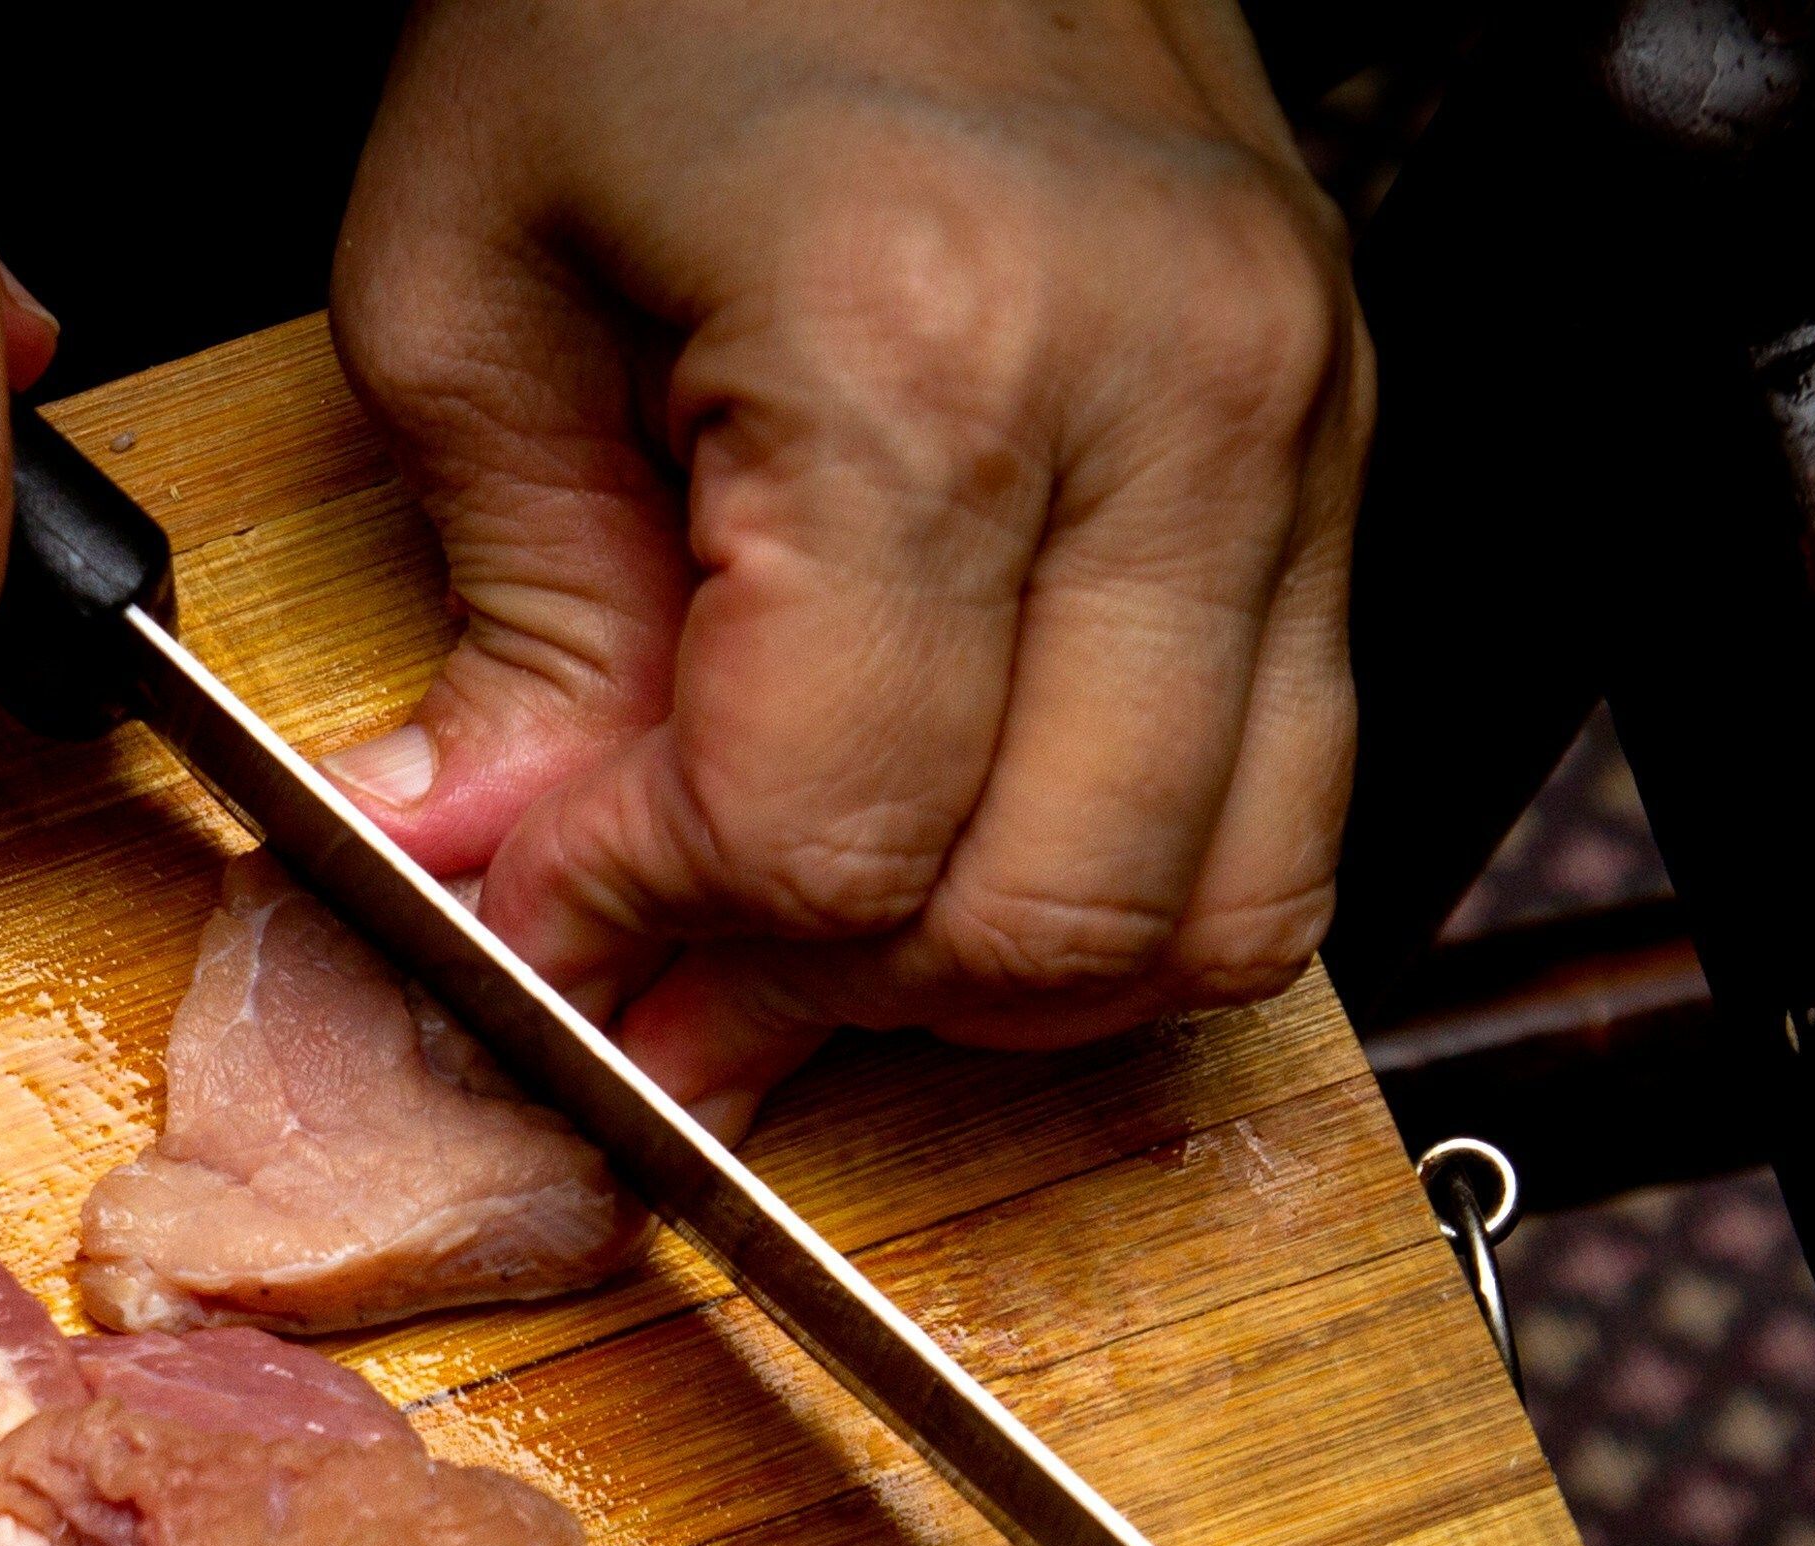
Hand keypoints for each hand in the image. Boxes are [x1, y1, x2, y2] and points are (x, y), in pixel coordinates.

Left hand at [330, 0, 1367, 1127]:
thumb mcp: (470, 275)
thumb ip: (504, 617)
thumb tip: (484, 874)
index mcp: (929, 350)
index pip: (829, 831)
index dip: (651, 936)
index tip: (536, 940)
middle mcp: (1172, 402)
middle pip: (1040, 913)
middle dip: (816, 1001)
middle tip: (654, 992)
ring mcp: (1300, 427)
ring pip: (1213, 909)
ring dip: (990, 980)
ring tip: (814, 934)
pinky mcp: (1344, 439)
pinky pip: (1289, 798)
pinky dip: (1120, 885)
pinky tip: (956, 839)